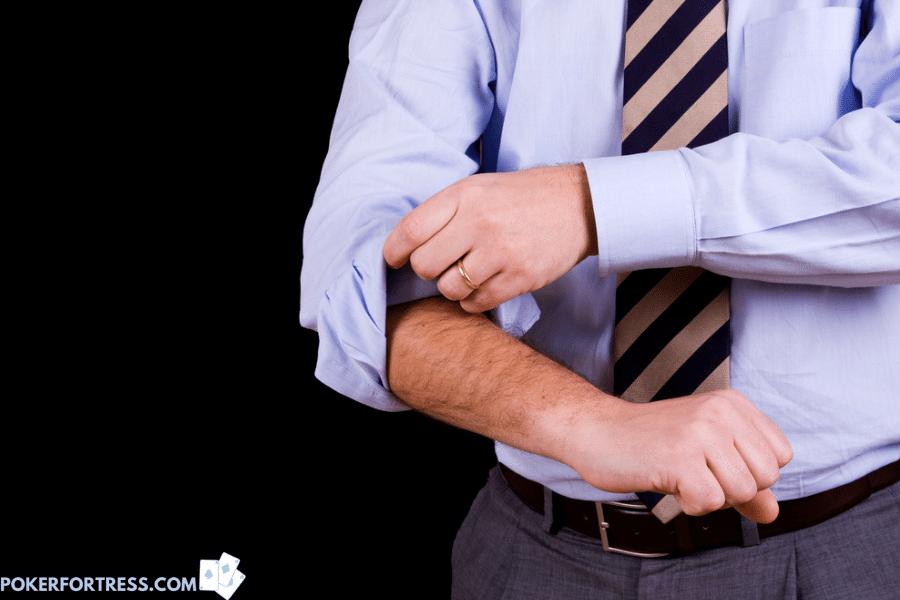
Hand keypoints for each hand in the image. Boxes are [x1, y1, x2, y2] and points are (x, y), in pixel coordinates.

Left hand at [383, 164, 597, 312]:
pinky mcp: (520, 278)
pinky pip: (476, 303)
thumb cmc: (522, 197)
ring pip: (449, 289)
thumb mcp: (479, 188)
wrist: (579, 205)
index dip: (394, 251)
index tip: (394, 260)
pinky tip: (484, 283)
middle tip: (443, 263)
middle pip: (425, 266)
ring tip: (468, 272)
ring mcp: (501, 252)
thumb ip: (444, 211)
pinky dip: (473, 299)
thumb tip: (405, 244)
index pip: (410, 231)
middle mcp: (479, 223)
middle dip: (428, 269)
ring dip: (452, 286)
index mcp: (465, 196)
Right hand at [565, 389, 793, 523]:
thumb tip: (772, 513)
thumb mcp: (705, 453)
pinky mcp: (680, 457)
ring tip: (678, 474)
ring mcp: (701, 432)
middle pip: (765, 476)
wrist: (597, 432)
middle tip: (693, 470)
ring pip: (741, 492)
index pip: (780, 455)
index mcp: (732, 404)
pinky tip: (668, 483)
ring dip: (709, 496)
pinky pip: (710, 503)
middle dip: (732, 488)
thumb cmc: (650, 444)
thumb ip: (744, 480)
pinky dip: (689, 505)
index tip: (712, 462)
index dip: (750, 472)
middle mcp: (721, 412)